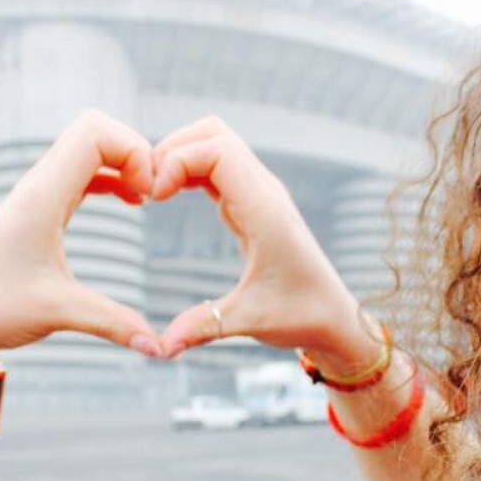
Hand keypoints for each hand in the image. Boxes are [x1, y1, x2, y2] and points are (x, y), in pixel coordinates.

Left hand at [0, 110, 161, 377]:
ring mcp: (37, 194)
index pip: (95, 134)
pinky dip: (112, 174)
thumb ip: (114, 324)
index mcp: (41, 197)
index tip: (151, 196)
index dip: (134, 151)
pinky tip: (131, 202)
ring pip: (89, 147)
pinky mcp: (40, 208)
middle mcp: (37, 186)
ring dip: (124, 161)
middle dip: (135, 151)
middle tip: (155, 194)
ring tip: (147, 198)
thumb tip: (160, 349)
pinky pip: (83, 169)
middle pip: (95, 129)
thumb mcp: (59, 314)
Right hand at [151, 117, 380, 370]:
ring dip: (180, 155)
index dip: (177, 160)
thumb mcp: (250, 322)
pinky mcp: (254, 204)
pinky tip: (168, 195)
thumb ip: (202, 327)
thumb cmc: (301, 316)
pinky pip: (219, 167)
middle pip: (214, 133)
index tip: (153, 197)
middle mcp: (265, 193)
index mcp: (265, 211)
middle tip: (145, 188)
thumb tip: (160, 347)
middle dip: (173, 148)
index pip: (217, 150)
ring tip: (152, 191)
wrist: (334, 318)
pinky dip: (190, 169)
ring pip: (217, 143)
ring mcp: (261, 194)